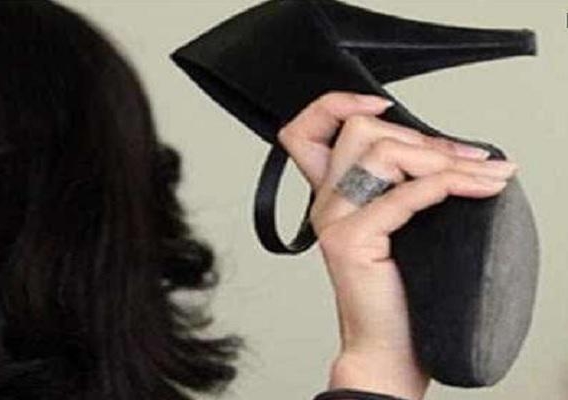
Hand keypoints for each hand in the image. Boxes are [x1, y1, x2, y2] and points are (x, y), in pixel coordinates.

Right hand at [277, 92, 516, 399]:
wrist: (389, 343)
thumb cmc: (399, 286)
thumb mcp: (396, 222)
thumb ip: (400, 182)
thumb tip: (440, 147)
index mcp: (331, 192)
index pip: (306, 129)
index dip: (336, 105)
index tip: (380, 106)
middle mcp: (325, 200)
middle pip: (360, 131)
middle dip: (423, 138)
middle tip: (467, 159)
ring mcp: (332, 219)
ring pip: (381, 152)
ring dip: (443, 159)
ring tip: (484, 176)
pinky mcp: (349, 240)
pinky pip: (403, 195)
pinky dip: (445, 185)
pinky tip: (475, 188)